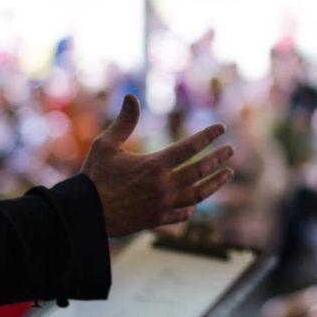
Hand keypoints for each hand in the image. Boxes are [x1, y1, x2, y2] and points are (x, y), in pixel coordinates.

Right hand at [80, 94, 233, 236]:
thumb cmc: (94, 177)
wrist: (85, 214)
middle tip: (230, 151)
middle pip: (200, 170)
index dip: (208, 136)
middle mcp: (164, 185)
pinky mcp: (157, 220)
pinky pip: (182, 214)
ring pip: (198, 194)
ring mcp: (163, 204)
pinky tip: (197, 203)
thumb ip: (124, 122)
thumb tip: (131, 97)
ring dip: (216, 183)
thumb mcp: (106, 145)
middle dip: (218, 159)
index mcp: (155, 165)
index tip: (221, 128)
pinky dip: (192, 207)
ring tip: (228, 174)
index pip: (191, 147)